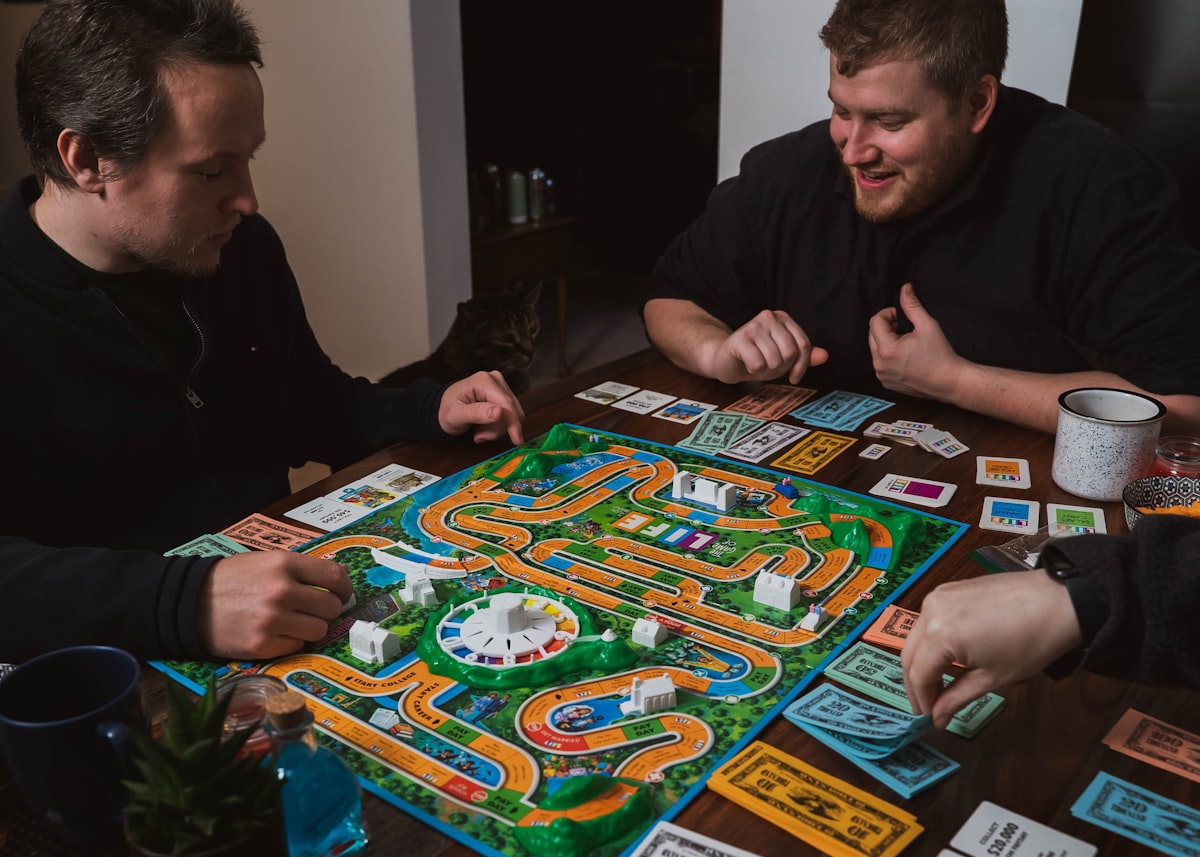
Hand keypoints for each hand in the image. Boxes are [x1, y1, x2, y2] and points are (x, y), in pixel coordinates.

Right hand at [195, 551, 353, 659]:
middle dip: (326, 609)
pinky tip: (275, 632)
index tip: (342, 594)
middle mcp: (282, 591)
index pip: (335, 576)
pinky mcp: (262, 645)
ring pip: (319, 630)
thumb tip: (339, 578)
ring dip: (310, 627)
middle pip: (332, 607)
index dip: (345, 587)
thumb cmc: (233, 580)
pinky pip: (297, 646)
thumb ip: (301, 568)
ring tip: (292, 622)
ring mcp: (272, 620)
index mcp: (284, 564)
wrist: (189, 602)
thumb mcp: (266, 561)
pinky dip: (291, 641)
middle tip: (312, 610)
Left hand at [439, 370, 524, 444]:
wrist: (443, 407)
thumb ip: (476, 413)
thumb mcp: (455, 415)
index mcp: (484, 381)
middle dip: (497, 428)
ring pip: (512, 415)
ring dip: (496, 429)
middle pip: (511, 410)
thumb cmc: (446, 410)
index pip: (506, 404)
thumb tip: (499, 412)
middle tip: (479, 436)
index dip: (513, 423)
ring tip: (478, 431)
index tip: (517, 440)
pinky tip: (483, 427)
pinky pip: (509, 416)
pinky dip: (497, 426)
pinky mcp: (503, 395)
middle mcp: (495, 380)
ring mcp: (501, 386)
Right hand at [709, 309, 828, 383]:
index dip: (801, 365)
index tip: (794, 377)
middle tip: (769, 366)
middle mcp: (769, 317)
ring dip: (767, 370)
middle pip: (790, 352)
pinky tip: (747, 363)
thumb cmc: (756, 357)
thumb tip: (824, 356)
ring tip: (758, 364)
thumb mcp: (784, 358)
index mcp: (783, 318)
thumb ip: (804, 356)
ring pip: (775, 360)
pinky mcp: (739, 338)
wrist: (725, 360)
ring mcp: (753, 326)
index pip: (803, 344)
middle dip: (781, 367)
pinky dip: (754, 370)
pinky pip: (758, 363)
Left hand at [868, 283, 966, 398]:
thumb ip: (912, 305)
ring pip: (875, 349)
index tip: (901, 316)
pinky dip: (889, 356)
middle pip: (872, 334)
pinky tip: (906, 356)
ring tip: (906, 343)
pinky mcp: (886, 382)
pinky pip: (880, 362)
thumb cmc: (941, 355)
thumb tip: (905, 289)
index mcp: (887, 350)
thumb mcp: (927, 325)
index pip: (875, 321)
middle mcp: (880, 364)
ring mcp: (882, 375)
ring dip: (887, 341)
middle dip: (886, 327)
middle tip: (905, 329)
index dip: (888, 314)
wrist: (949, 381)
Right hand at [902, 570, 1083, 727]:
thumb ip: (957, 698)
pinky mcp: (947, 590)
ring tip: (937, 684)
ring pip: (916, 637)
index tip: (929, 717)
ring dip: (921, 661)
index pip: (918, 674)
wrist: (1058, 602)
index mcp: (940, 636)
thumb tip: (938, 718)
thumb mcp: (992, 678)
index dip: (922, 699)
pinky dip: (931, 641)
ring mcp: (937, 596)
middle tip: (928, 706)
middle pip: (908, 654)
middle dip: (916, 683)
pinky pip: (928, 620)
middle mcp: (930, 612)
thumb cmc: (1030, 642)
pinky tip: (945, 657)